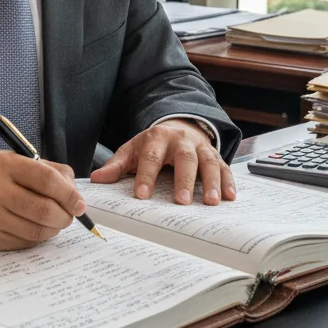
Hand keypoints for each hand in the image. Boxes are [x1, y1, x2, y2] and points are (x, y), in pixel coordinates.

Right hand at [0, 152, 85, 250]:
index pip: (47, 180)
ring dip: (54, 229)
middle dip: (65, 216)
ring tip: (55, 221)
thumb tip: (75, 193)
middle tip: (70, 215)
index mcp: (5, 165)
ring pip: (36, 231)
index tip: (79, 203)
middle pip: (44, 209)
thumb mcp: (13, 161)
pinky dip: (37, 238)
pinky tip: (36, 229)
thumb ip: (46, 171)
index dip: (69, 194)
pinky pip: (23, 243)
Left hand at [89, 119, 236, 205]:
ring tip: (212, 202)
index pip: (151, 157)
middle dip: (184, 180)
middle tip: (182, 202)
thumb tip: (96, 179)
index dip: (146, 176)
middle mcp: (181, 140)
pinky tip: (230, 197)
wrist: (178, 126)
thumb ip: (117, 165)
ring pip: (208, 161)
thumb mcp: (133, 150)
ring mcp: (199, 147)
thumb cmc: (153, 144)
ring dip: (212, 181)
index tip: (142, 195)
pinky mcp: (214, 154)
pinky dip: (228, 181)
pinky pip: (223, 166)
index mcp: (157, 139)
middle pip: (184, 158)